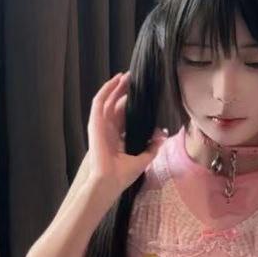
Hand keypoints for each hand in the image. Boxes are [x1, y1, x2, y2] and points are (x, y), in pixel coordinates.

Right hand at [87, 71, 166, 198]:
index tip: (142, 94)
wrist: (109, 181)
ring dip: (115, 86)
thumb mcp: (143, 159)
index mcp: (117, 137)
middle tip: (134, 79)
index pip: (124, 115)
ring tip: (126, 75)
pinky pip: (99, 102)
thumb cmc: (123, 175)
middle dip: (124, 90)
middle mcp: (108, 129)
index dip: (131, 103)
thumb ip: (152, 147)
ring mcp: (100, 125)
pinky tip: (115, 80)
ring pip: (107, 99)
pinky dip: (106, 90)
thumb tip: (162, 135)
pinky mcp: (95, 123)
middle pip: (115, 104)